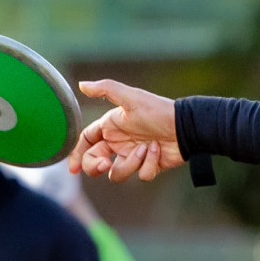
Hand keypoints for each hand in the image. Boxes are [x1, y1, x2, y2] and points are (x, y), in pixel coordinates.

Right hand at [69, 80, 184, 182]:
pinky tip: (158, 150)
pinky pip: (142, 175)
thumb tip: (81, 85)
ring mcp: (134, 157)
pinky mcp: (149, 166)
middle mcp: (120, 143)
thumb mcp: (131, 98)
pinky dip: (149, 164)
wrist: (187, 125)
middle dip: (95, 166)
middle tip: (105, 163)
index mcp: (111, 128)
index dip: (76, 155)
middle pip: (95, 163)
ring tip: (145, 148)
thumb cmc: (158, 110)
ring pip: (117, 174)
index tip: (72, 169)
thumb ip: (106, 90)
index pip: (85, 142)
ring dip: (130, 164)